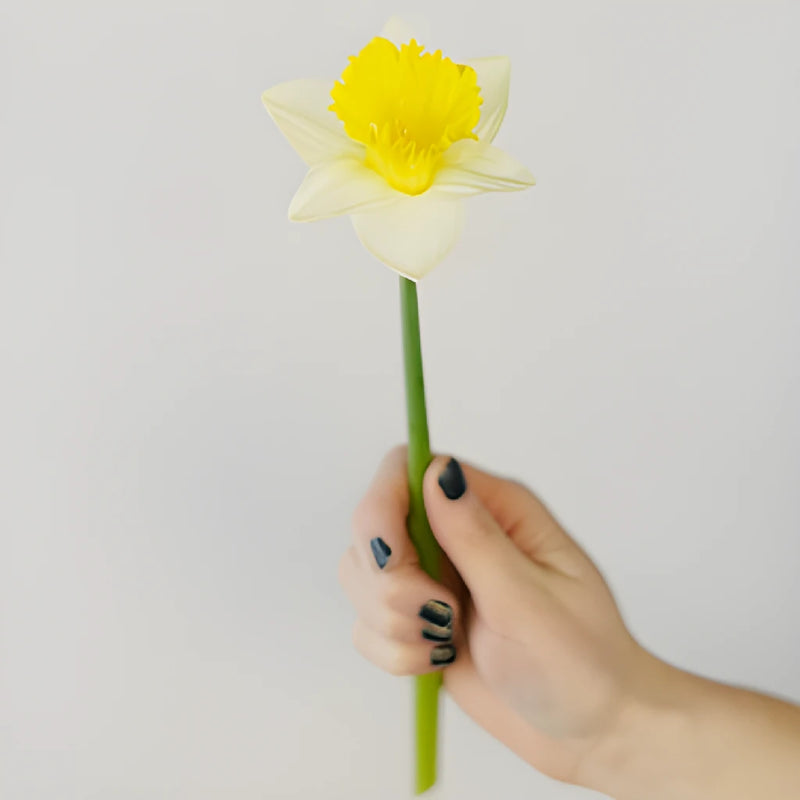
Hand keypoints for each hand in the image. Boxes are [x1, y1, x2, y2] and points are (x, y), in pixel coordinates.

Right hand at [337, 446, 648, 784]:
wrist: (586, 728)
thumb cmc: (580, 660)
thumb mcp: (529, 599)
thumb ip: (476, 537)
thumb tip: (437, 473)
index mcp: (495, 508)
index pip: (408, 469)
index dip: (383, 505)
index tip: (393, 559)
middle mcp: (456, 533)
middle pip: (372, 524)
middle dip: (391, 581)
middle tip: (441, 616)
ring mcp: (432, 577)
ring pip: (362, 576)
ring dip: (392, 621)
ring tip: (446, 644)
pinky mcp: (415, 622)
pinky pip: (365, 625)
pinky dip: (393, 652)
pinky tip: (438, 661)